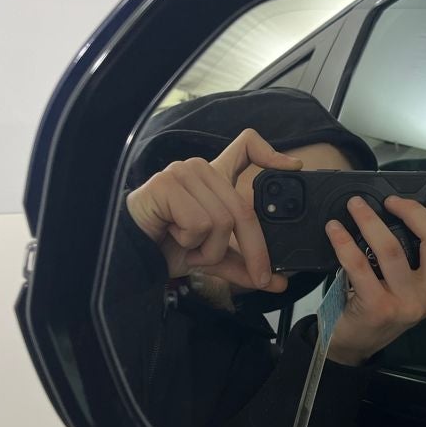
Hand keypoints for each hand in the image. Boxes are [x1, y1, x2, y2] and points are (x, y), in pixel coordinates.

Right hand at [126, 128, 301, 289]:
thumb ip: (244, 264)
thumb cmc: (169, 248)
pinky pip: (199, 222)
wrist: (131, 256)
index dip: (271, 152)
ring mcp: (182, 173)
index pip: (245, 146)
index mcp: (214, 177)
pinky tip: (173, 238)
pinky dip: (191, 243)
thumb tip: (279, 280)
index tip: (294, 167)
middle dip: (253, 250)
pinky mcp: (166, 184)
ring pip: (222, 219)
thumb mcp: (214, 257)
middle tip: (257, 278)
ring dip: (209, 249)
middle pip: (243, 208)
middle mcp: (200, 168)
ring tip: (189, 248)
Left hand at [324, 196, 425, 365]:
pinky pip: (358, 263)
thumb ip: (420, 256)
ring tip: (355, 206)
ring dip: (369, 219)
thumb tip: (405, 208)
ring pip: (392, 247)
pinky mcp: (378, 307)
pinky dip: (343, 241)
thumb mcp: (414, 284)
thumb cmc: (384, 304)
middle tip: (391, 201)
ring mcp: (407, 303)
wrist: (358, 342)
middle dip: (413, 210)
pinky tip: (334, 229)